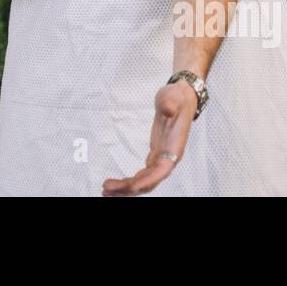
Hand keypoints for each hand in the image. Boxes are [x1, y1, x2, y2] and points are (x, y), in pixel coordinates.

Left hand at [102, 80, 196, 195]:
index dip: (148, 180)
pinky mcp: (155, 155)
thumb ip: (170, 104)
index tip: (132, 187)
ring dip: (126, 188)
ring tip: (106, 191)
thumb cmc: (177, 98)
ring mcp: (162, 158)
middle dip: (129, 188)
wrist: (180, 98)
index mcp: (174, 147)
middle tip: (106, 189)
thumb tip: (167, 109)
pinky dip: (130, 181)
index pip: (162, 170)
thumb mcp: (172, 97)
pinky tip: (117, 184)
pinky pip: (143, 174)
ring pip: (145, 181)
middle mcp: (169, 158)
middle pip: (150, 181)